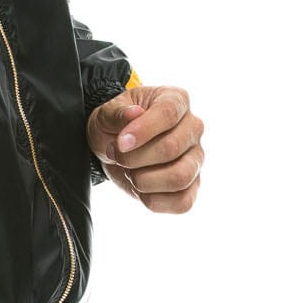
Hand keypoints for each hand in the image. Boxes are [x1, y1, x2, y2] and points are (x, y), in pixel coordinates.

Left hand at [87, 85, 204, 213]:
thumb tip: (133, 114)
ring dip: (144, 180)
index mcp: (176, 100)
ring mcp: (196, 158)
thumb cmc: (115, 125)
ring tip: (129, 172)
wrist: (114, 147)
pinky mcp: (192, 186)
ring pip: (180, 177)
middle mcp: (193, 128)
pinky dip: (154, 200)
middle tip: (115, 155)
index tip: (120, 143)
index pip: (168, 114)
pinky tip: (139, 188)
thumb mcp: (106, 113)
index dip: (143, 131)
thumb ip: (116, 113)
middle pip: (171, 148)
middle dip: (134, 158)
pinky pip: (182, 202)